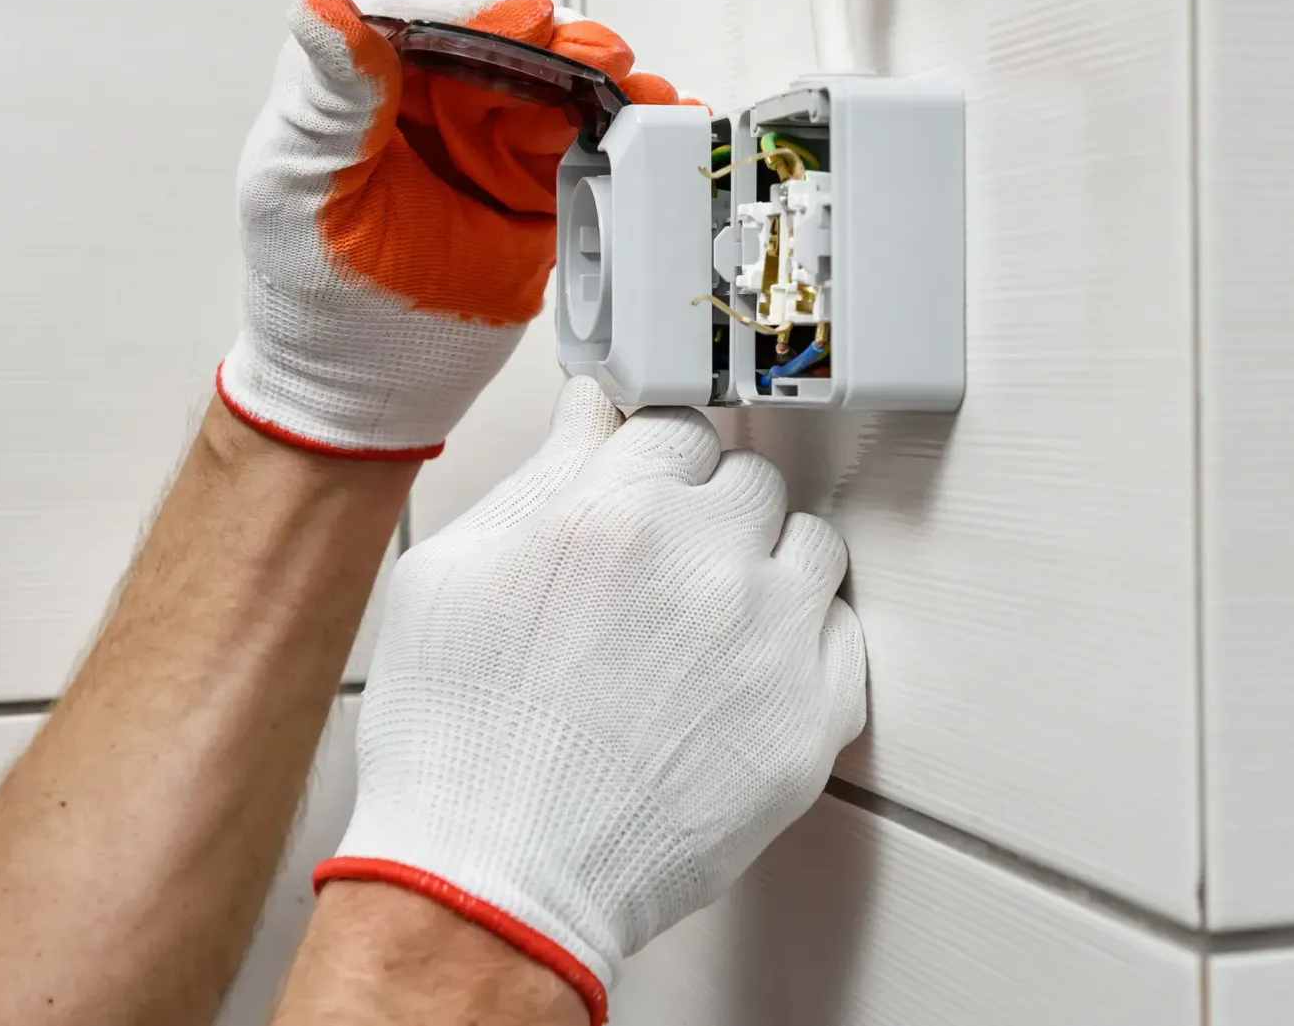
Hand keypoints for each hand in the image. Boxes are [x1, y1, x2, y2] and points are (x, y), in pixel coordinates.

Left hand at [217, 0, 687, 457]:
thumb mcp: (302, 182)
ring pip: (559, 87)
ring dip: (610, 82)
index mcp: (363, 79)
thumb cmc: (308, 287)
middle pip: (508, 41)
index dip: (479, 10)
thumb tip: (323, 5)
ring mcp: (489, 139)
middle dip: (564, 44)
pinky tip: (666, 119)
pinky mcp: (535, 186)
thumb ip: (329, 96)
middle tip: (608, 58)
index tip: (526, 22)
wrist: (364, 389)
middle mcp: (430, 95)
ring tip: (650, 91)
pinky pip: (588, 146)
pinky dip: (630, 131)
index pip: (424, 14)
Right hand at [317, 378, 868, 1022]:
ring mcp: (770, 641)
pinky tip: (743, 680)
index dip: (655, 464)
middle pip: (749, 479)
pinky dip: (804, 646)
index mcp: (614, 509)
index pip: (679, 424)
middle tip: (664, 574)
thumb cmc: (455, 738)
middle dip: (709, 513)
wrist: (494, 882)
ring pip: (810, 546)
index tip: (648, 494)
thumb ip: (542, 475)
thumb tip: (595, 411)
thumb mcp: (451, 574)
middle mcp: (706, 561)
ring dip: (768, 569)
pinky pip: (842, 636)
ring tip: (709, 627)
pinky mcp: (810, 720)